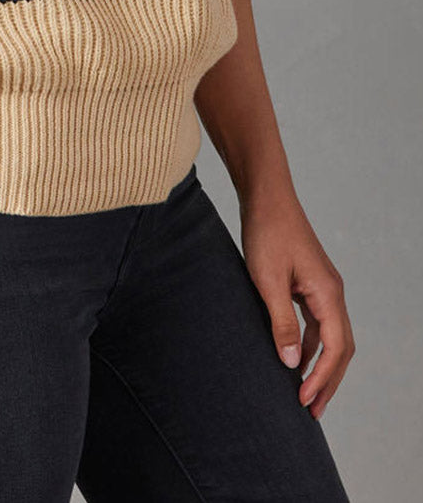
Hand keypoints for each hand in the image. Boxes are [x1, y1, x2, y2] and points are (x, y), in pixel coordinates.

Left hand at [239, 189, 354, 420]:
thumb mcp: (268, 281)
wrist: (265, 195)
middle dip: (328, 381)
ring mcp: (323, 286)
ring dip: (320, 365)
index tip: (304, 402)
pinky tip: (295, 357)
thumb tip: (293, 361)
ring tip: (304, 393)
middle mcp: (332, 292)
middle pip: (340, 347)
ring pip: (331, 336)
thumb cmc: (265, 232)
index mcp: (328, 293)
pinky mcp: (310, 281)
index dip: (322, 379)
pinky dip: (311, 344)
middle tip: (311, 411)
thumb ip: (281, 322)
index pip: (335, 348)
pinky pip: (318, 322)